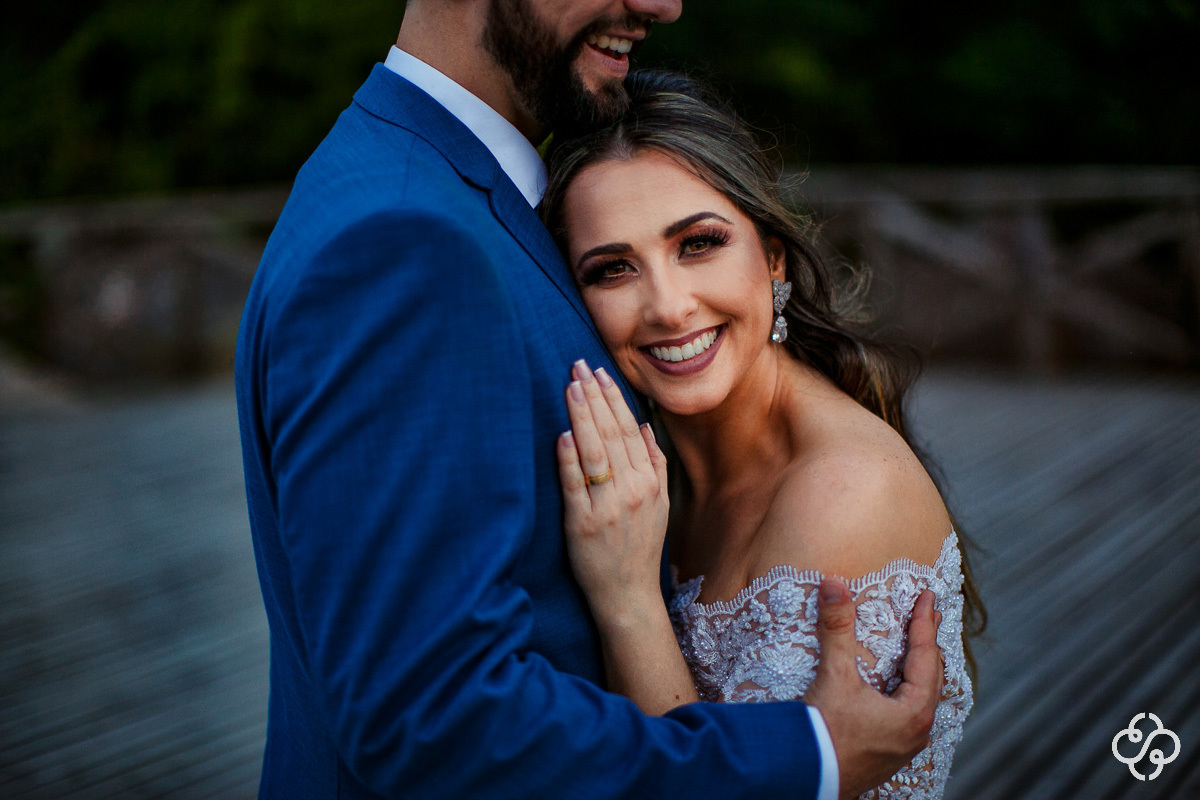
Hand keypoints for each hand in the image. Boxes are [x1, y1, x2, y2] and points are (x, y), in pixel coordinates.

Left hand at [556, 359, 668, 626]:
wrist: (629, 595)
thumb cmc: (639, 548)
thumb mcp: (659, 505)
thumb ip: (655, 464)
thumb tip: (644, 425)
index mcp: (649, 482)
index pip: (629, 430)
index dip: (613, 398)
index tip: (599, 372)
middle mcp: (632, 491)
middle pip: (612, 434)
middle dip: (594, 397)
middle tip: (578, 366)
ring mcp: (608, 508)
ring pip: (595, 454)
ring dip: (582, 417)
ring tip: (570, 388)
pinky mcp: (584, 525)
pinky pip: (576, 487)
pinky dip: (569, 461)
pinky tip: (562, 436)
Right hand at [803, 579, 943, 799]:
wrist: (805, 777)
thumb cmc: (825, 733)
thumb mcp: (834, 675)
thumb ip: (836, 628)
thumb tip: (834, 585)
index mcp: (914, 711)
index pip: (926, 655)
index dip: (924, 623)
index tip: (928, 598)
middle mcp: (916, 732)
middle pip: (931, 677)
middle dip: (927, 644)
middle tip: (926, 617)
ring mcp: (903, 747)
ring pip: (922, 699)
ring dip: (919, 671)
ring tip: (917, 651)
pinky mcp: (887, 756)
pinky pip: (908, 716)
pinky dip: (907, 693)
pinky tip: (896, 691)